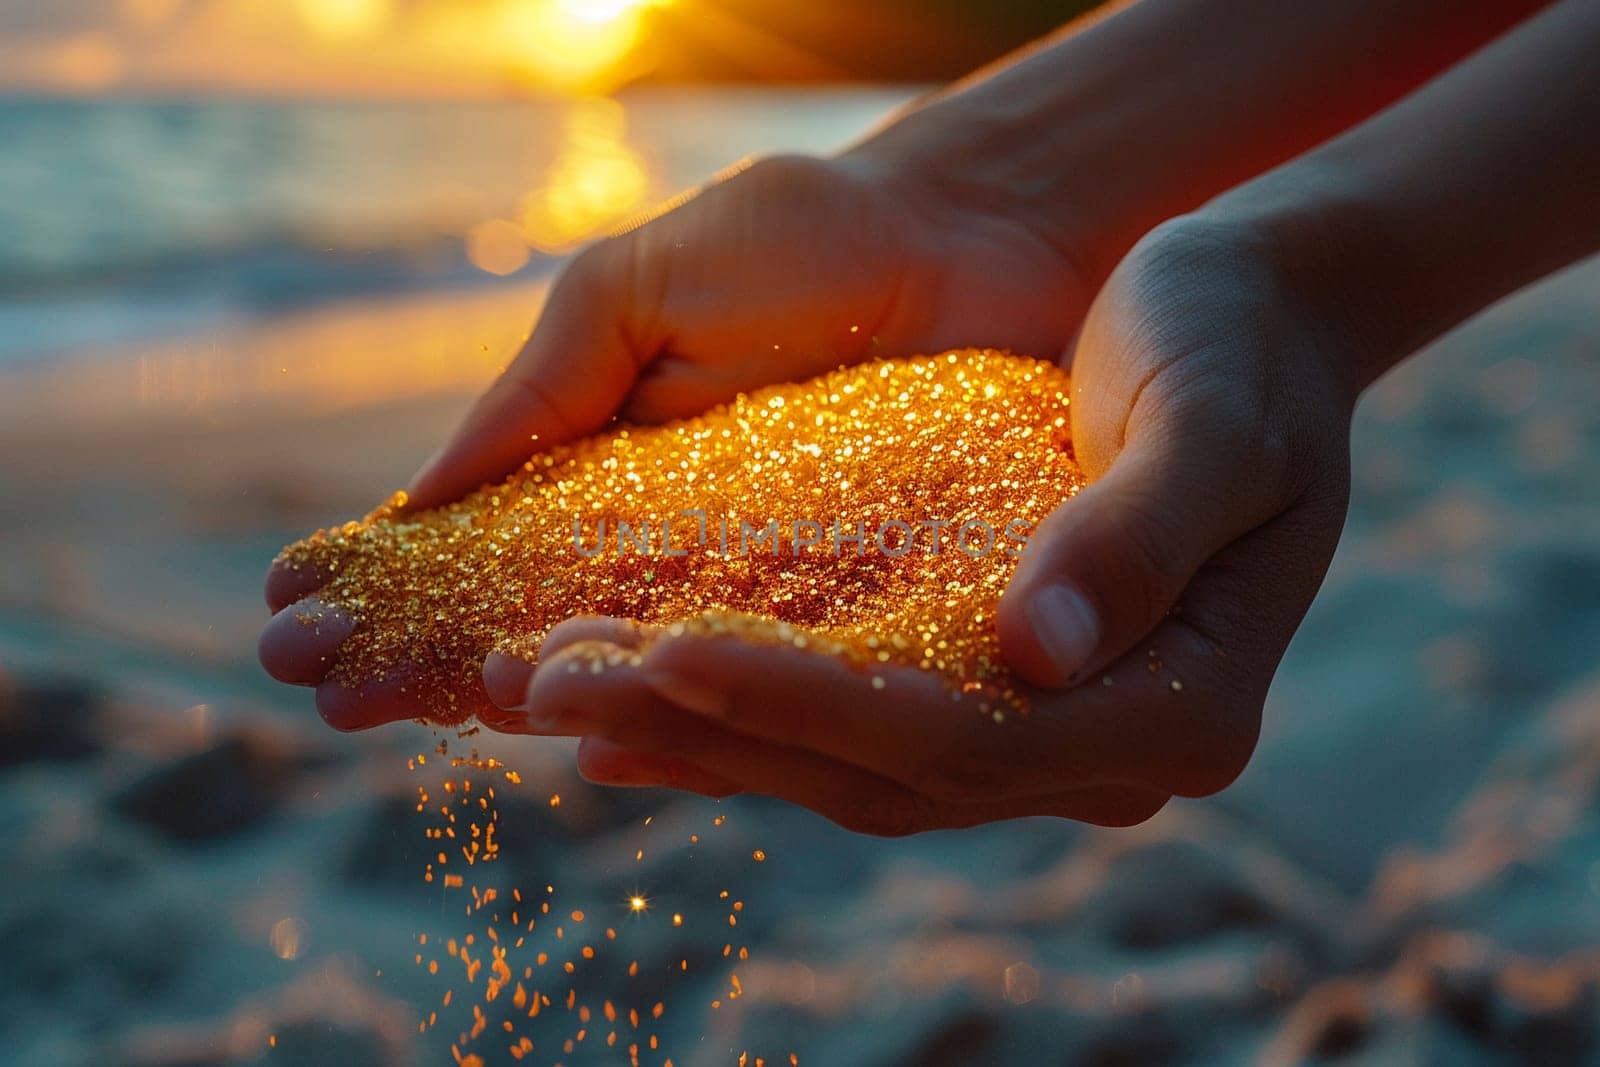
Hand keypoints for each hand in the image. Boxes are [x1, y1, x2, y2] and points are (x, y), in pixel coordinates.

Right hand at [261, 150, 1089, 719]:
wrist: (977, 237)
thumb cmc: (804, 243)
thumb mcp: (642, 288)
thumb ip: (545, 388)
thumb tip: (430, 493)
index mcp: (602, 453)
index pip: (479, 536)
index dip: (390, 578)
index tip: (289, 618)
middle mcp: (663, 533)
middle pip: (528, 612)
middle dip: (417, 648)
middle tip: (316, 693)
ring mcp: (747, 578)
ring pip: (620, 657)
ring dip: (513, 686)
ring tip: (405, 715)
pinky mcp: (839, 606)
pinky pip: (745, 669)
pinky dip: (665, 703)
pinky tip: (583, 738)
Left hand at [484, 218, 1354, 832]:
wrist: (1247, 324)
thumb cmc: (1241, 351)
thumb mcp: (1218, 425)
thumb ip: (1140, 536)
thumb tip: (1035, 649)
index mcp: (1178, 710)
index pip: (959, 737)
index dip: (807, 704)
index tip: (667, 649)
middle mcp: (1098, 748)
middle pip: (880, 771)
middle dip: (710, 729)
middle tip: (547, 687)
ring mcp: (1040, 732)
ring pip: (845, 765)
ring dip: (694, 732)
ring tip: (548, 697)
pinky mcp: (982, 687)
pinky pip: (847, 727)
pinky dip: (738, 720)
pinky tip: (630, 710)